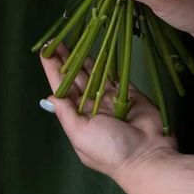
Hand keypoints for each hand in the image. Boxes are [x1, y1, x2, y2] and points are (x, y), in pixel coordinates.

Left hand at [39, 42, 177, 183]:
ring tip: (73, 38)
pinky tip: (99, 46)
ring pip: (94, 72)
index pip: (61, 88)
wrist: (148, 156)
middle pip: (76, 77)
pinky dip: (107, 60)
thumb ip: (65, 114)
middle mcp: (92, 105)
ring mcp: (110, 97)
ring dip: (83, 56)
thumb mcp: (81, 135)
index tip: (45, 51)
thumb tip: (49, 97)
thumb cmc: (111, 150)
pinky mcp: (128, 91)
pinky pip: (114, 72)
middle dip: (66, 58)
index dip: (53, 69)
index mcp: (78, 117)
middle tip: (56, 38)